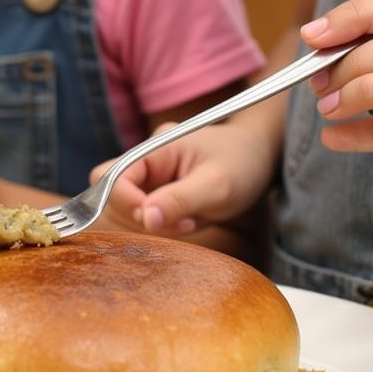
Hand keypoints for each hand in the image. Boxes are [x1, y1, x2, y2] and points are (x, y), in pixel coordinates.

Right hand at [91, 121, 276, 235]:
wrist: (261, 155)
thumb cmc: (243, 163)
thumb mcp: (217, 186)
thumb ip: (179, 200)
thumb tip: (145, 219)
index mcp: (155, 148)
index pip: (112, 176)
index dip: (125, 203)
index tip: (155, 220)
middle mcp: (146, 158)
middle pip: (114, 193)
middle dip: (140, 216)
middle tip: (180, 223)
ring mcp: (152, 174)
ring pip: (130, 207)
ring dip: (155, 222)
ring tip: (192, 220)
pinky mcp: (159, 189)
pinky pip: (147, 211)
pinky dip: (164, 223)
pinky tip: (190, 219)